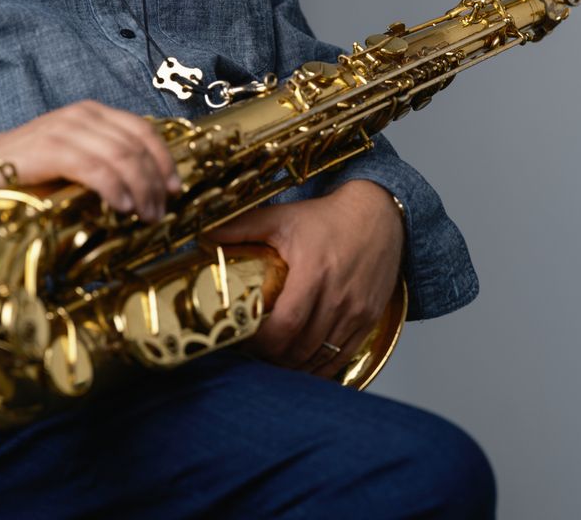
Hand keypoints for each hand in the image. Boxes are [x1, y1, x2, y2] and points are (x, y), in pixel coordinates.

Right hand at [0, 101, 180, 226]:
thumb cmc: (28, 173)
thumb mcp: (73, 161)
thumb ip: (104, 163)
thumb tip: (148, 191)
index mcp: (93, 114)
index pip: (144, 130)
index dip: (164, 160)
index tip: (175, 190)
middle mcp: (82, 114)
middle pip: (137, 144)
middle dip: (155, 181)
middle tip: (160, 213)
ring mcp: (64, 128)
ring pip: (122, 156)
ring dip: (141, 190)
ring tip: (146, 216)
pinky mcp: (49, 148)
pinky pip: (95, 168)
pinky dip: (115, 189)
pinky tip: (122, 208)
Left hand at [204, 179, 404, 378]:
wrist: (377, 213)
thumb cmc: (327, 217)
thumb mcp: (282, 217)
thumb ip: (242, 227)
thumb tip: (203, 235)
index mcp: (314, 272)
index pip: (285, 324)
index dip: (262, 342)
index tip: (244, 341)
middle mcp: (338, 296)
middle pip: (301, 347)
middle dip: (274, 359)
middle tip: (254, 356)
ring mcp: (357, 310)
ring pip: (322, 357)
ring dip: (296, 366)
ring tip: (274, 362)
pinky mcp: (370, 318)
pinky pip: (344, 356)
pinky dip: (322, 366)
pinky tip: (303, 364)